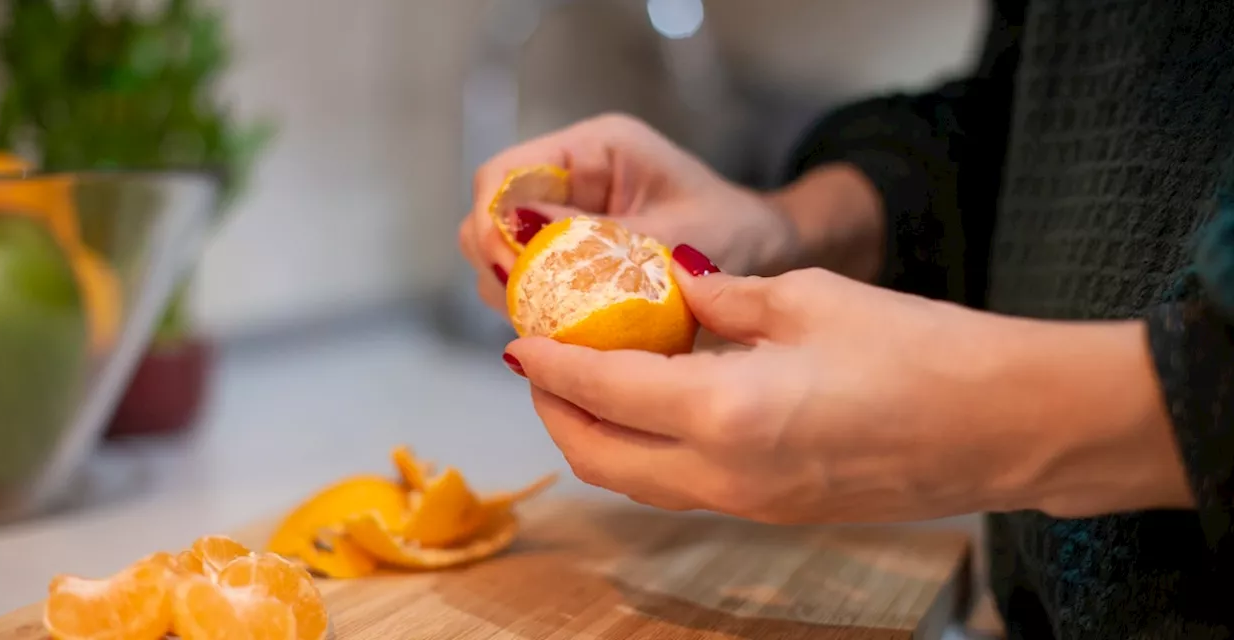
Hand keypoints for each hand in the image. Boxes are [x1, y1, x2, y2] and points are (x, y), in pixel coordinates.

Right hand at [458, 113, 804, 316]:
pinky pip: (532, 286)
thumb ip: (604, 238)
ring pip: (502, 260)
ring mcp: (564, 221)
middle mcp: (567, 181)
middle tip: (539, 312)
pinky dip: (542, 311)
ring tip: (562, 326)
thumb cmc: (737, 231)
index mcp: (590, 152)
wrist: (770, 252)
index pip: (501, 176)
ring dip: (521, 296)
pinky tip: (573, 333)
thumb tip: (521, 234)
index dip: (490, 224)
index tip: (510, 272)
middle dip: (502, 269)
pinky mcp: (570, 259)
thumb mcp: (679, 236)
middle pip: (489, 221)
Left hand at [503, 250, 1193, 523]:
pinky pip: (680, 489)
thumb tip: (672, 284)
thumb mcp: (809, 298)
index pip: (602, 391)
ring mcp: (748, 504)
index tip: (522, 340)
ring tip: (589, 384)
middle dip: (556, 411)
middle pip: (598, 457)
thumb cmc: (922, 353)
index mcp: (724, 414)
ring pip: (634, 483)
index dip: (552, 364)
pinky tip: (655, 409)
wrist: (1007, 426)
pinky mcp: (774, 511)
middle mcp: (723, 475)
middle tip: (544, 364)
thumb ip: (722, 298)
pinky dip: (645, 453)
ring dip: (596, 436)